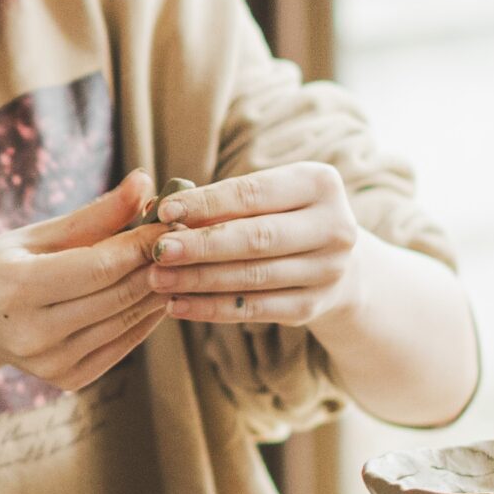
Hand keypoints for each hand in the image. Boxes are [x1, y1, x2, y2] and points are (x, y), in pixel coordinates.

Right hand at [0, 171, 167, 394]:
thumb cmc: (2, 266)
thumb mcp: (37, 235)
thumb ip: (94, 215)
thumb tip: (145, 181)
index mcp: (15, 287)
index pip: (97, 266)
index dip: (140, 243)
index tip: (169, 221)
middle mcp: (31, 332)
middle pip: (117, 294)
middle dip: (156, 264)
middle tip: (183, 239)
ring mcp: (50, 363)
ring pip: (125, 321)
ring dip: (157, 290)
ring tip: (174, 262)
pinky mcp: (68, 380)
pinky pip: (122, 345)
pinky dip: (144, 318)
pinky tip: (154, 293)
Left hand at [149, 163, 359, 328]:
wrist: (332, 260)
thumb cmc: (279, 216)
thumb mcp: (264, 197)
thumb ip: (220, 201)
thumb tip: (160, 212)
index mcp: (319, 184)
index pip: (253, 193)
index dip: (206, 203)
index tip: (164, 211)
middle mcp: (335, 227)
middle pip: (257, 237)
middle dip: (201, 245)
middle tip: (158, 251)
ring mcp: (329, 270)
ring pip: (254, 276)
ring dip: (200, 280)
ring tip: (158, 279)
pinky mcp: (315, 305)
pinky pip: (256, 309)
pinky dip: (213, 308)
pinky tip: (178, 306)